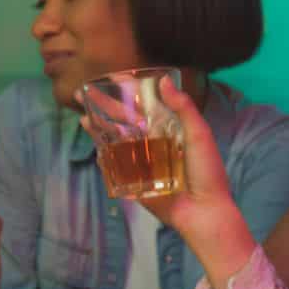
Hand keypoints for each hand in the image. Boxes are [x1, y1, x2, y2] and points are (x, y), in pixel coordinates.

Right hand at [81, 75, 256, 288]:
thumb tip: (164, 80)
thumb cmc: (207, 172)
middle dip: (103, 107)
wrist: (204, 211)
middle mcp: (153, 143)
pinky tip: (94, 144)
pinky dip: (103, 157)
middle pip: (123, 121)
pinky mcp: (135, 182)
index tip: (112, 77)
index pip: (144, 105)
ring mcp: (142, 162)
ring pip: (115, 141)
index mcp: (170, 129)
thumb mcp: (199, 135)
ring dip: (98, 128)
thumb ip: (184, 108)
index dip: (127, 91)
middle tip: (81, 93)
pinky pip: (116, 168)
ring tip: (82, 115)